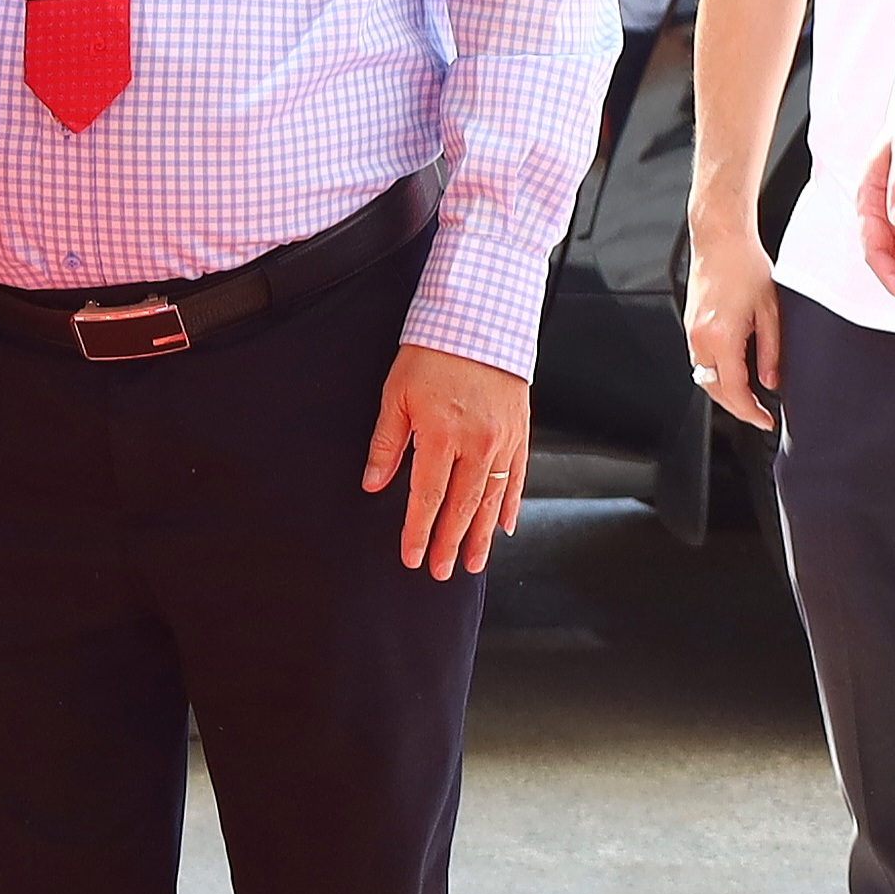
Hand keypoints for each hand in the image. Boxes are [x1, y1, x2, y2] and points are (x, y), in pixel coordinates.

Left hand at [364, 343, 530, 579]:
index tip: (411, 556)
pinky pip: (517, 479)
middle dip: (451, 544)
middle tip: (442, 571)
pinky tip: (503, 527)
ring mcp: (503, 441)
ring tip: (473, 563)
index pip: (427, 497)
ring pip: (492, 500)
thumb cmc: (433, 353)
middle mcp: (477, 443)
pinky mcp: (520, 433)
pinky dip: (510, 506)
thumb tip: (374, 483)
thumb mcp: (396, 394)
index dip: (418, 531)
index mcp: (442, 434)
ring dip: (481, 536)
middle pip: (462, 507)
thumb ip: (387, 443)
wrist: (479, 321)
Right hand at [684, 220, 784, 431]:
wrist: (721, 239)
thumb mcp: (771, 311)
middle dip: (737, 408)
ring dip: (725, 391)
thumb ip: (771, 351)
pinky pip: (700, 361)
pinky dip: (716, 373)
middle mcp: (700, 338)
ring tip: (749, 396)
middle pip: (714, 390)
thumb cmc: (744, 265)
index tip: (765, 420)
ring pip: (704, 377)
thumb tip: (771, 380)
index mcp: (722, 337)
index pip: (734, 392)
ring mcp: (691, 331)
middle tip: (759, 414)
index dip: (751, 412)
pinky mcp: (691, 324)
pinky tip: (735, 371)